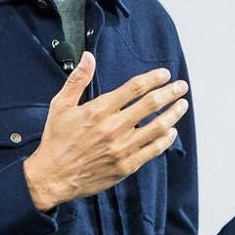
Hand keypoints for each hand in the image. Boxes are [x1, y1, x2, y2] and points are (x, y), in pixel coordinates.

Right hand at [23, 53, 189, 211]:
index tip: (164, 74)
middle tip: (181, 86)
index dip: (153, 78)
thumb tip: (88, 57)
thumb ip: (77, 80)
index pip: (134, 88)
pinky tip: (171, 131)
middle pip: (151, 104)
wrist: (52, 177)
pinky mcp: (126, 166)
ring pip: (157, 127)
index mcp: (98, 110)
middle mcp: (113, 128)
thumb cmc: (56, 141)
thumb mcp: (60, 106)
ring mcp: (122, 148)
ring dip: (174, 114)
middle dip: (170, 92)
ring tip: (182, 105)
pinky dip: (166, 139)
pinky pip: (153, 150)